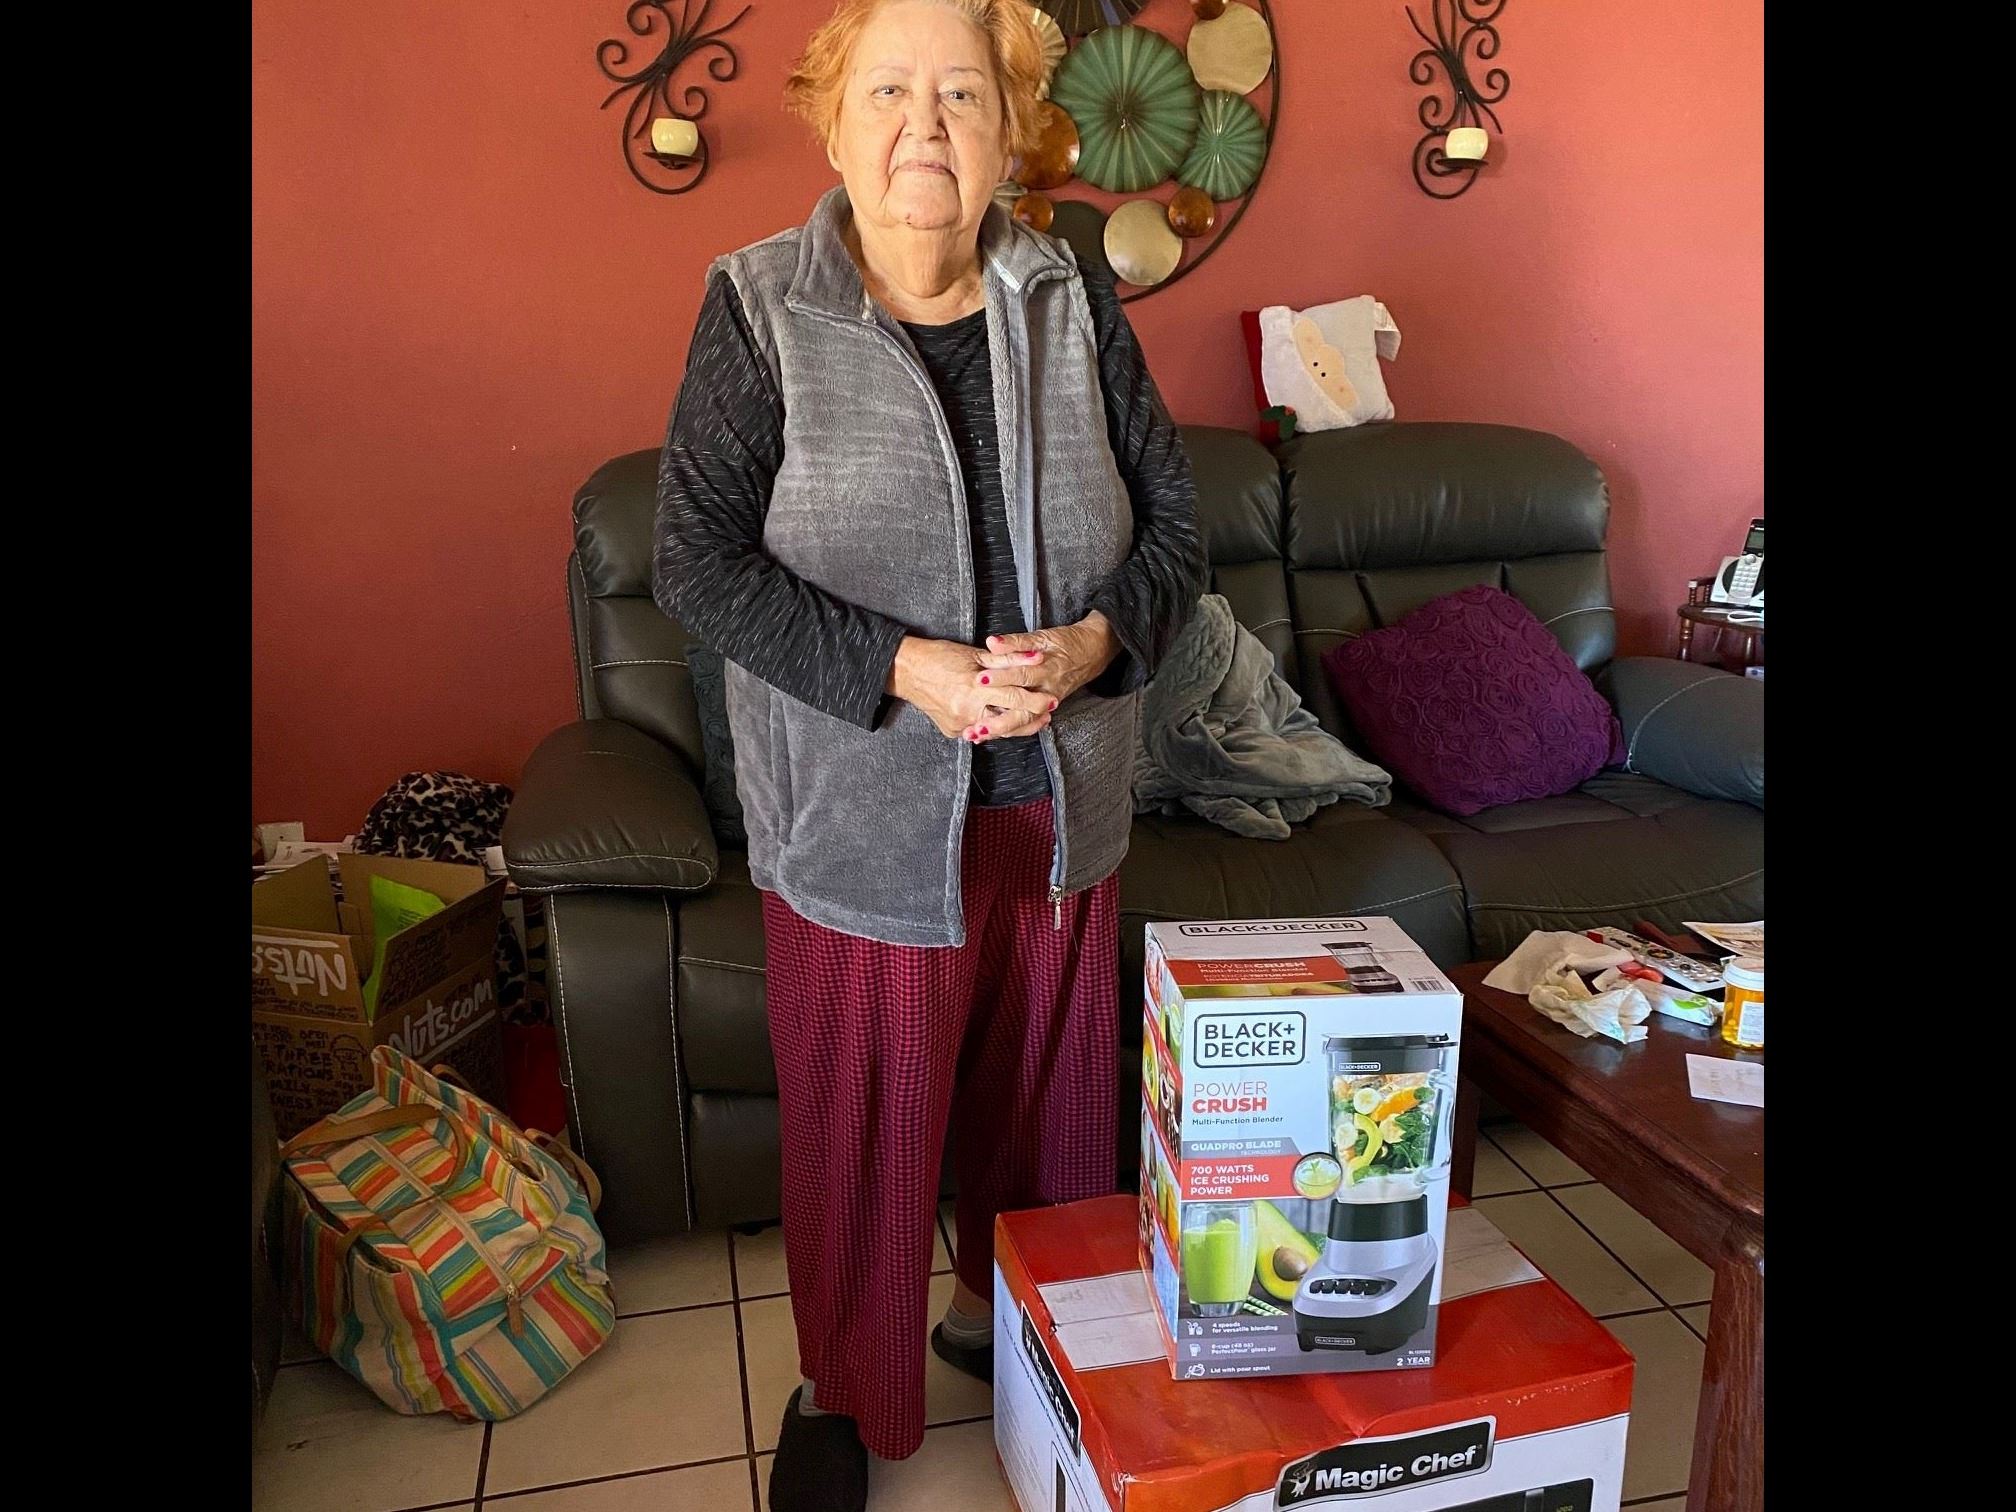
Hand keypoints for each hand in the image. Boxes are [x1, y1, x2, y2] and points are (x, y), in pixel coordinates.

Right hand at [890, 636, 1053, 743]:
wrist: (907, 671)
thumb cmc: (940, 656)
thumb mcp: (977, 654)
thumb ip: (1009, 658)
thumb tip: (1037, 657)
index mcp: (975, 689)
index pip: (1015, 699)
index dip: (1036, 701)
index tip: (1051, 701)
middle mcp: (968, 712)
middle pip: (1010, 721)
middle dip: (1031, 719)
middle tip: (1048, 714)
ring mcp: (959, 725)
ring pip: (997, 731)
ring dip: (1015, 725)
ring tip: (1031, 719)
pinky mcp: (953, 731)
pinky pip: (980, 731)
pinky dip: (992, 725)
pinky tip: (1003, 719)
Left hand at [970, 612, 1122, 736]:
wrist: (1092, 653)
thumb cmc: (1065, 643)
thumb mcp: (1043, 636)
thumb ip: (1016, 641)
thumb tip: (992, 642)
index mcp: (1047, 669)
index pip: (1021, 674)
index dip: (1000, 677)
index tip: (979, 679)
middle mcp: (1048, 689)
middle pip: (1023, 709)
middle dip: (999, 720)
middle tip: (976, 725)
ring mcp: (1047, 702)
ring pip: (1024, 721)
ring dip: (1001, 729)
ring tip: (978, 734)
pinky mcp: (1045, 708)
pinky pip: (1028, 723)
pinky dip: (1010, 730)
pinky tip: (991, 734)